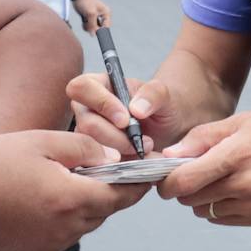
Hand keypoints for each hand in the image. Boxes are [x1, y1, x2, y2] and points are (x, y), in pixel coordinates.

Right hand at [0, 129, 149, 250]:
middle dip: (108, 188)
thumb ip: (84, 149)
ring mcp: (48, 247)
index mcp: (72, 199)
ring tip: (60, 180)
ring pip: (81, 224)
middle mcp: (66, 230)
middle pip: (104, 210)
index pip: (123, 193)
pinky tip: (36, 201)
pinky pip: (58, 237)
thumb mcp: (42, 141)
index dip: (139, 179)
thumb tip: (112, 157)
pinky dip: (58, 220)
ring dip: (81, 205)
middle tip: (102, 165)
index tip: (150, 169)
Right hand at [68, 71, 194, 158]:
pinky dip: (117, 165)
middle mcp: (87, 109)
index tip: (125, 119)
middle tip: (140, 140)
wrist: (168, 128)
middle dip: (115, 136)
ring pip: (89, 146)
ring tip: (142, 148)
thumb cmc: (162, 106)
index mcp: (99, 85)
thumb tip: (136, 109)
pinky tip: (133, 159)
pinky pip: (96, 163)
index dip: (101, 103)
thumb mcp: (164, 94)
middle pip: (86, 123)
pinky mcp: (93, 155)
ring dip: (119, 151)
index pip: (82, 88)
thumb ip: (153, 94)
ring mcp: (87, 134)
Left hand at [73, 0, 110, 32]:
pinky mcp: (90, 19)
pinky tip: (83, 20)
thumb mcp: (91, 13)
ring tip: (85, 20)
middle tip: (88, 22)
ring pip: (93, 29)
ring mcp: (96, 18)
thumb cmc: (86, 1)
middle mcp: (102, 16)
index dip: (100, 30)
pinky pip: (89, 27)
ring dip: (88, 27)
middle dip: (93, 28)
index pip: (106, 27)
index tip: (94, 31)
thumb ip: (93, 24)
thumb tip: (93, 34)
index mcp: (106, 14)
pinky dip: (85, 25)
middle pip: (99, 29)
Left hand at [156, 107, 250, 225]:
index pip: (185, 180)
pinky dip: (219, 207)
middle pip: (191, 198)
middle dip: (184, 187)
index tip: (165, 176)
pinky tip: (232, 190)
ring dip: (202, 198)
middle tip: (193, 173)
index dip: (167, 181)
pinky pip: (223, 218)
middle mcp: (245, 184)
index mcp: (237, 154)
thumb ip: (204, 137)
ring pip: (205, 211)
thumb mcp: (245, 120)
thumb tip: (172, 154)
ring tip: (219, 179)